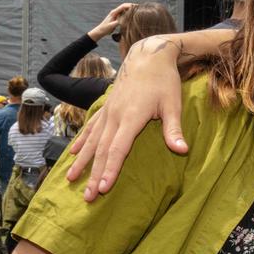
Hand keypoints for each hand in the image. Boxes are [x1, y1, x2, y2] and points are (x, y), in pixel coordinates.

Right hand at [66, 35, 188, 200]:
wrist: (148, 56)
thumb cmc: (164, 80)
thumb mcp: (173, 103)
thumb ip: (174, 128)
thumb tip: (183, 150)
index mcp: (131, 117)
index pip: (118, 149)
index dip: (111, 169)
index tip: (103, 188)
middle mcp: (115, 116)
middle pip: (102, 150)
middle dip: (94, 175)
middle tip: (87, 198)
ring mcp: (108, 111)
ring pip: (92, 140)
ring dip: (82, 161)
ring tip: (70, 180)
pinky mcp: (106, 107)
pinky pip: (91, 127)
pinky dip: (81, 141)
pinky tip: (73, 154)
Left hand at [88, 2, 134, 41]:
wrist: (100, 31)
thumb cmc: (105, 29)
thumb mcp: (112, 25)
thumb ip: (119, 21)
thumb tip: (126, 18)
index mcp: (114, 12)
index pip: (123, 6)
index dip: (130, 5)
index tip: (137, 6)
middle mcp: (115, 12)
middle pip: (125, 6)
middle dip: (132, 6)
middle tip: (139, 8)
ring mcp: (116, 14)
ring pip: (124, 9)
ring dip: (130, 9)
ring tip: (137, 11)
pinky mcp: (116, 17)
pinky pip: (124, 13)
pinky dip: (128, 13)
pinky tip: (132, 16)